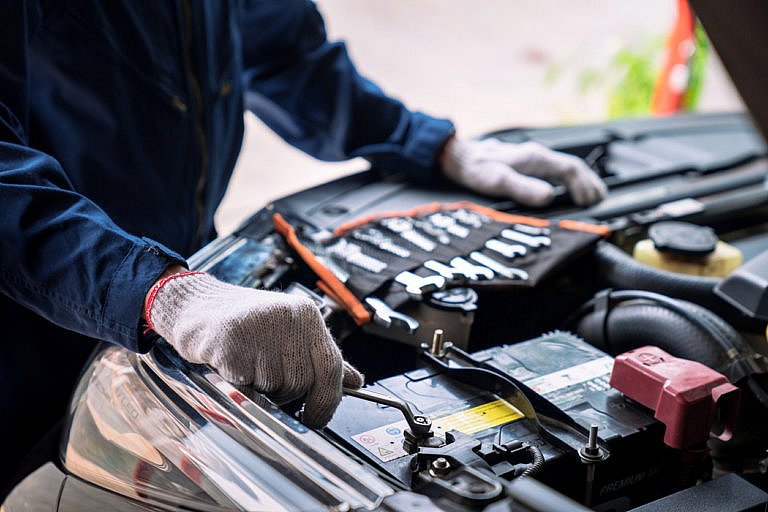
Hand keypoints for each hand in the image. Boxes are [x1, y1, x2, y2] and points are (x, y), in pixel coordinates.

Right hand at [145, 271, 362, 426]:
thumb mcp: (290, 333)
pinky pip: (246, 385)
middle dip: (286, 393)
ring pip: (274, 387)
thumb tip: (355, 381)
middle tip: (267, 379)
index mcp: (306, 315)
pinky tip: (231, 365)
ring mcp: (259, 329)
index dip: (327, 400)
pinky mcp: (231, 343)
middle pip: (302, 383)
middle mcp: (287, 317)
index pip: (332, 367)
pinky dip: (240, 385)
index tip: (316, 418)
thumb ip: (322, 357)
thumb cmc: (246, 324)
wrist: (196, 306)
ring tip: (248, 365)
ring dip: (261, 388)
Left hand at [439, 137, 606, 206]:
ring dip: (581, 180)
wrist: (459, 156)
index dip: (584, 186)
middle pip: (573, 166)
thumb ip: (523, 188)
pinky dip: (568, 179)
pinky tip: (568, 189)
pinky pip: (555, 169)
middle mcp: (537, 154)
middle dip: (590, 183)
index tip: (590, 202)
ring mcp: (533, 157)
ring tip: (592, 196)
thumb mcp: (497, 181)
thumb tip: (549, 197)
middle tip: (600, 201)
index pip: (570, 169)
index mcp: (535, 157)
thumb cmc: (476, 169)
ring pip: (565, 166)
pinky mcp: (527, 162)